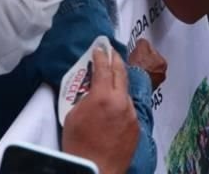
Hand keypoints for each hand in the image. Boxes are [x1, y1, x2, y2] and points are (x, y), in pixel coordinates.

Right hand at [63, 48, 138, 173]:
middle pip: (120, 73)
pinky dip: (122, 104)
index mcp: (102, 96)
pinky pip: (128, 110)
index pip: (103, 68)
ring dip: (119, 84)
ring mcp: (131, 114)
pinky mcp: (136, 127)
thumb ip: (84, 98)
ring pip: (126, 93)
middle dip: (115, 60)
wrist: (96, 170)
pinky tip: (115, 108)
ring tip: (112, 80)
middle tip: (111, 52)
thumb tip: (90, 92)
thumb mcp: (72, 116)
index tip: (99, 47)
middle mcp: (121, 101)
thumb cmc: (78, 145)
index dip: (101, 55)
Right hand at [128, 39, 167, 89]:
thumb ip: (143, 42)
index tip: (140, 50)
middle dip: (144, 61)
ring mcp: (155, 83)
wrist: (134, 84)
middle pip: (152, 63)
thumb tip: (142, 42)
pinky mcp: (147, 89)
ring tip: (133, 68)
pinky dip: (139, 78)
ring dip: (142, 70)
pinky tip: (133, 76)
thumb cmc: (139, 68)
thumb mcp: (141, 46)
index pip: (154, 52)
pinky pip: (143, 80)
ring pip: (147, 72)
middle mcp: (161, 74)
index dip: (144, 50)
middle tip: (136, 59)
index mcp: (163, 63)